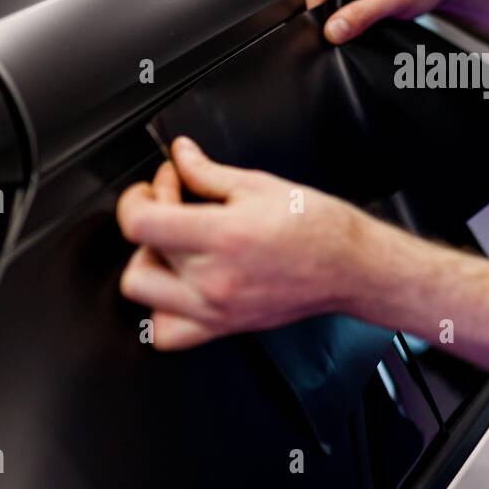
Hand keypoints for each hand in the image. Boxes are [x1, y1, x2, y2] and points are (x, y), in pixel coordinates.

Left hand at [115, 137, 373, 348]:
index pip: (141, 223)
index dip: (137, 198)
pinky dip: (161, 310)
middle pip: (141, 253)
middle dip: (149, 222)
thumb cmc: (318, 226)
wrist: (351, 265)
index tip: (155, 186)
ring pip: (142, 295)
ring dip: (149, 265)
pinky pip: (166, 332)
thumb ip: (208, 172)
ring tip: (175, 246)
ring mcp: (216, 309)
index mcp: (223, 236)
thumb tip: (181, 156)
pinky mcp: (223, 326)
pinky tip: (180, 284)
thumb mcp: (259, 185)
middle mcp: (214, 279)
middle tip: (172, 206)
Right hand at [303, 0, 474, 43]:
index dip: (317, 6)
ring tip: (358, 18)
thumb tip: (333, 30)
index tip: (325, 30)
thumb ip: (361, 15)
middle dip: (327, 9)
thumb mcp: (394, 0)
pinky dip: (343, 7)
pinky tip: (358, 13)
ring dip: (336, 8)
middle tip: (344, 29)